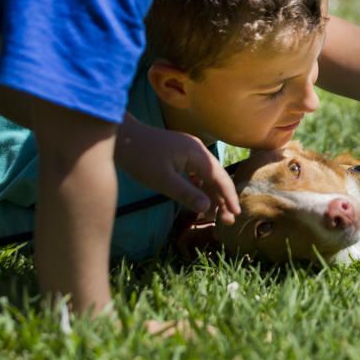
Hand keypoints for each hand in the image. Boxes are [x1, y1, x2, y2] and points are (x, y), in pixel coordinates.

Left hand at [115, 115, 239, 223]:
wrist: (122, 138)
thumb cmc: (141, 159)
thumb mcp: (163, 180)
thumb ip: (186, 194)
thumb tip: (207, 208)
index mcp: (197, 154)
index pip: (220, 178)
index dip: (229, 197)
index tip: (236, 214)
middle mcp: (198, 151)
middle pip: (216, 177)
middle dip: (222, 199)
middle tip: (227, 221)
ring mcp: (189, 151)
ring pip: (206, 176)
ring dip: (211, 194)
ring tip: (214, 215)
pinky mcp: (180, 154)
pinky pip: (196, 172)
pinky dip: (200, 187)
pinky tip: (199, 199)